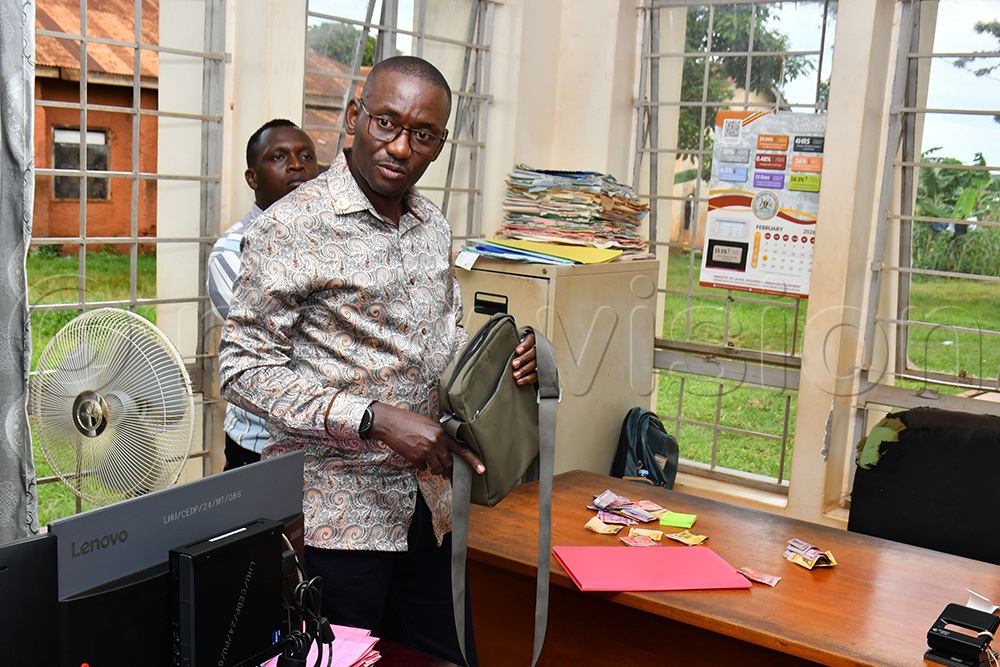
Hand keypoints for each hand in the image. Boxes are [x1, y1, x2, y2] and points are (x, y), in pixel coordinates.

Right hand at [368, 402, 484, 477]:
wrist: (390, 422)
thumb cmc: (409, 422)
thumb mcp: (429, 425)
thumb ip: (440, 437)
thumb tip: (446, 452)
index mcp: (442, 433)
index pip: (462, 449)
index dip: (473, 461)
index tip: (482, 470)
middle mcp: (437, 442)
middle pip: (449, 463)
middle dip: (447, 468)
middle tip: (443, 469)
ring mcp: (426, 451)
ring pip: (437, 469)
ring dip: (433, 468)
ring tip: (425, 458)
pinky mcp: (416, 458)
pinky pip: (423, 468)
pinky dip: (420, 465)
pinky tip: (414, 455)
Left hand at [512, 331, 537, 384]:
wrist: (522, 361)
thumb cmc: (515, 351)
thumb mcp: (514, 344)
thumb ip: (510, 343)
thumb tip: (500, 344)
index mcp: (532, 340)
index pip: (530, 340)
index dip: (525, 345)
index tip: (517, 351)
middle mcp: (538, 349)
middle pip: (534, 353)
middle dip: (523, 359)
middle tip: (514, 364)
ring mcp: (541, 360)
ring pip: (535, 365)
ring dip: (525, 370)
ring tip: (515, 375)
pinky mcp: (540, 371)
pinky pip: (536, 375)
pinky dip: (528, 379)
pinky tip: (520, 381)